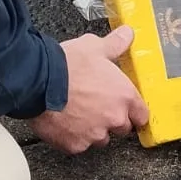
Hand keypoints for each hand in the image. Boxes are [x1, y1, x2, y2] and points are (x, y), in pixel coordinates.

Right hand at [27, 25, 149, 153]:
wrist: (38, 82)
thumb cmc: (68, 64)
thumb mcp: (95, 47)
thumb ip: (115, 44)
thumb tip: (128, 34)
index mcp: (124, 96)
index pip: (141, 115)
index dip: (133, 111)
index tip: (126, 108)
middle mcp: (113, 119)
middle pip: (122, 128)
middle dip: (112, 120)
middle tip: (96, 106)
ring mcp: (94, 135)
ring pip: (100, 138)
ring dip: (93, 130)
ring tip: (77, 113)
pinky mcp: (74, 145)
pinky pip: (78, 145)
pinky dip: (73, 136)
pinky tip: (63, 121)